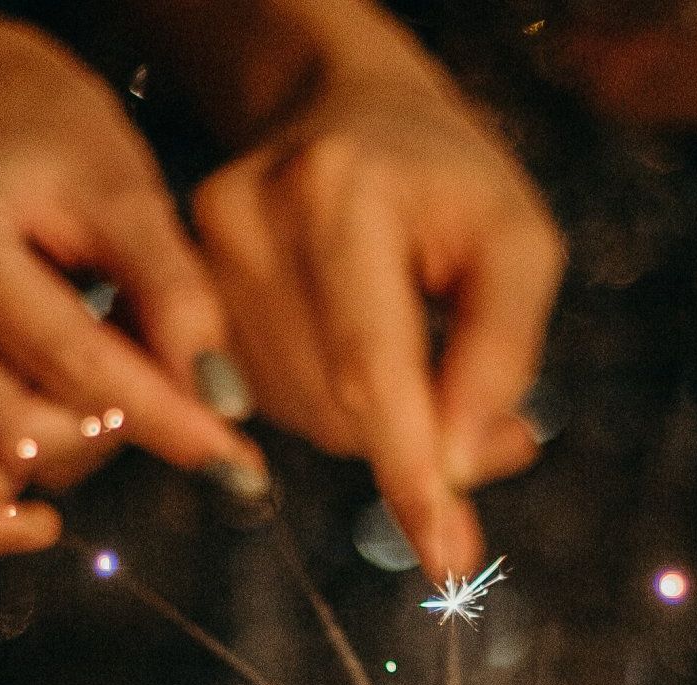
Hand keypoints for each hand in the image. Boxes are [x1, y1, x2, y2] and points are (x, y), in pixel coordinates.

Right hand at [0, 31, 265, 494]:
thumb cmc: (64, 148)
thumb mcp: (131, 194)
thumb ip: (176, 293)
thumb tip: (218, 402)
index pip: (72, 360)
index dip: (162, 415)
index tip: (233, 457)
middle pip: (28, 429)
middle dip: (117, 427)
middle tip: (169, 383)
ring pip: (11, 458)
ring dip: (88, 440)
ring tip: (121, 372)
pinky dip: (55, 445)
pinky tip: (81, 395)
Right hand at [192, 60, 563, 575]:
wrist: (342, 111)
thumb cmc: (447, 183)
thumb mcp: (516, 244)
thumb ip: (501, 356)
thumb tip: (461, 467)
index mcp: (338, 193)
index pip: (371, 367)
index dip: (409, 473)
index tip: (445, 561)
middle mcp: (249, 221)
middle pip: (337, 408)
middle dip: (410, 437)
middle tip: (469, 411)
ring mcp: (200, 258)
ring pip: (299, 418)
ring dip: (365, 421)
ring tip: (400, 345)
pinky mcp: (180, 290)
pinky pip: (262, 403)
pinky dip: (321, 403)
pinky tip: (342, 344)